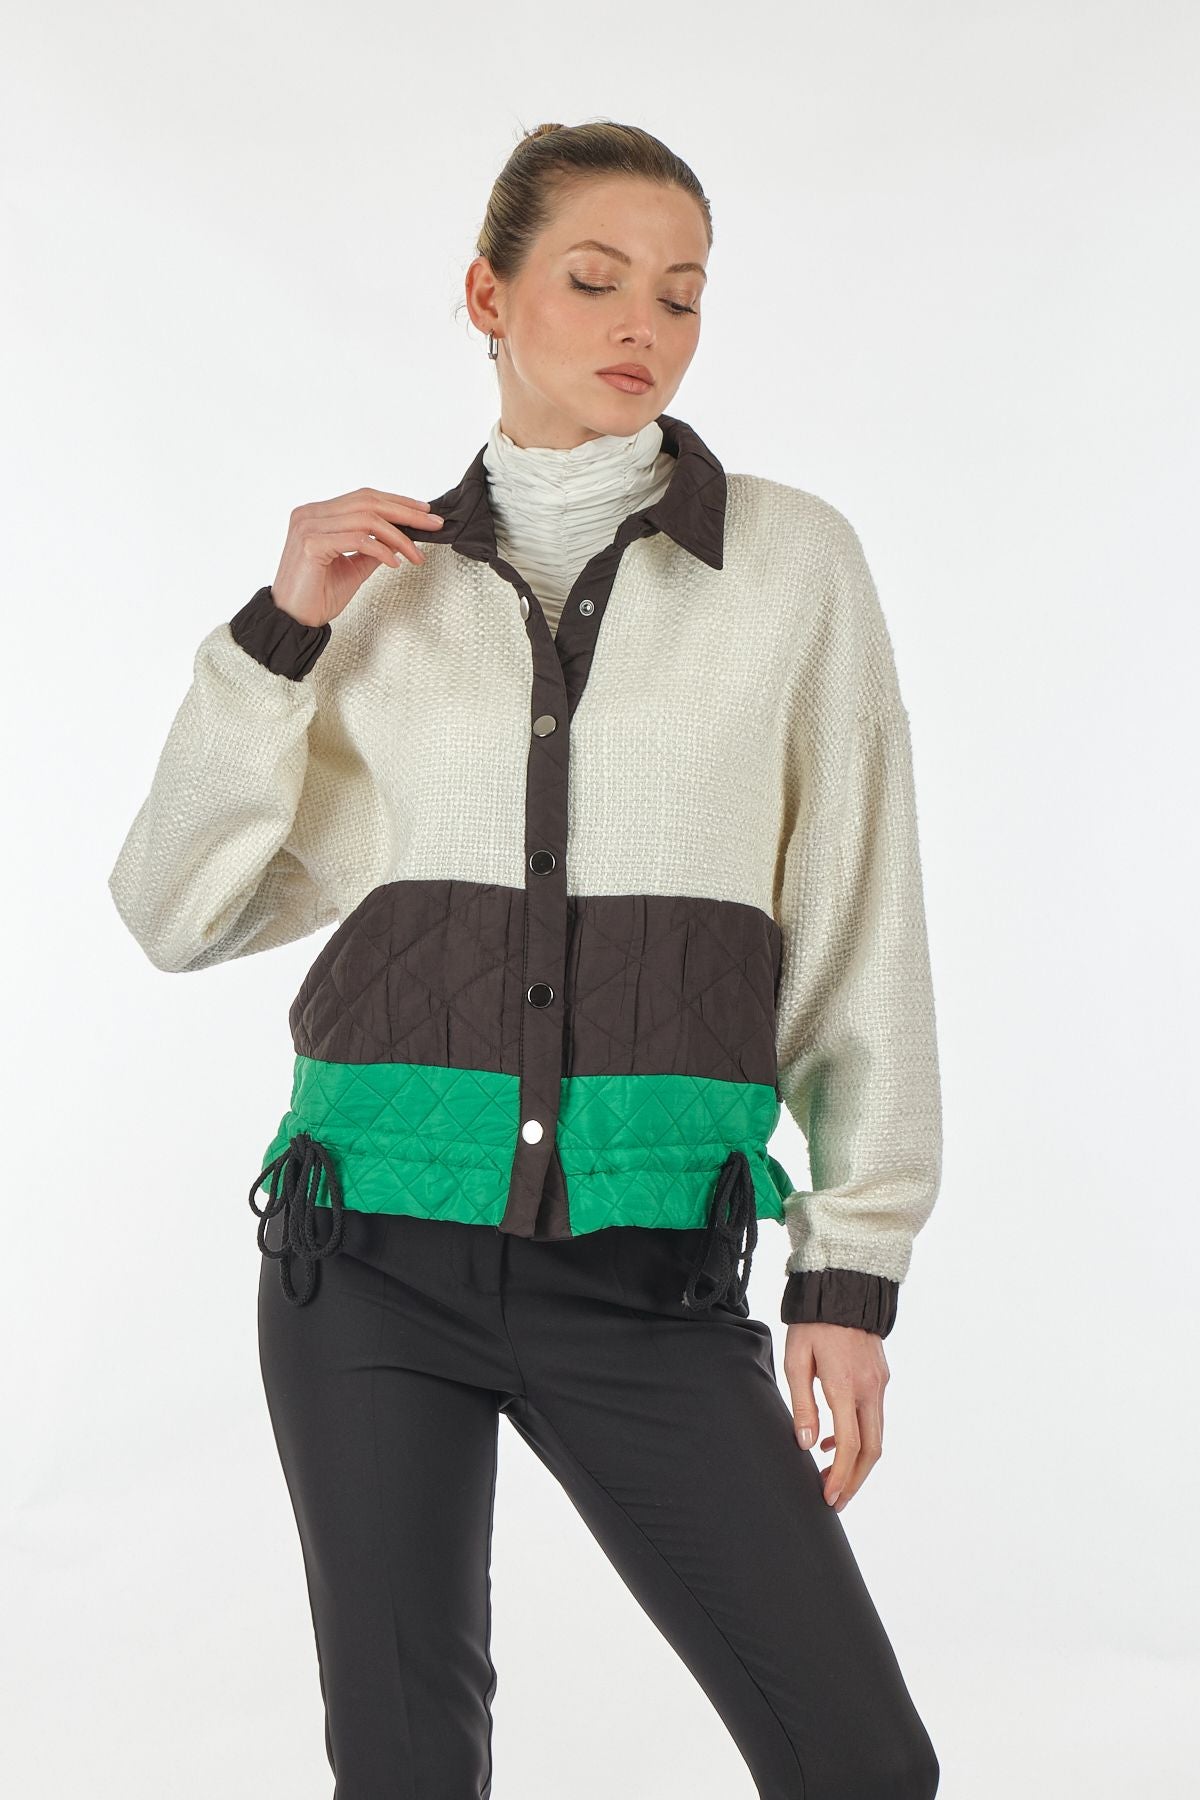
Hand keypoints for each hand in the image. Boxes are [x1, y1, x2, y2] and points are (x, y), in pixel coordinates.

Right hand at [271, 488, 444, 627]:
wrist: (293, 621)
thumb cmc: (316, 597)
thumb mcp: (352, 569)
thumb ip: (373, 550)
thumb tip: (398, 540)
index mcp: (317, 514)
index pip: (363, 498)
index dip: (397, 502)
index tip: (423, 512)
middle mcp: (310, 514)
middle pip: (368, 502)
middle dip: (405, 512)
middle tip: (432, 524)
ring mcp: (309, 526)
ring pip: (366, 519)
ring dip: (399, 536)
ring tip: (416, 554)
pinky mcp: (311, 544)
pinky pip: (358, 539)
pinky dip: (381, 550)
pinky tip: (395, 563)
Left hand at [783, 1321, 888, 1512]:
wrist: (844, 1286)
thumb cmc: (813, 1323)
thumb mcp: (796, 1360)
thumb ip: (802, 1404)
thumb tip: (808, 1445)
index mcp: (845, 1386)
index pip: (850, 1446)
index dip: (841, 1476)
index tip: (829, 1497)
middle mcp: (870, 1388)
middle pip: (872, 1450)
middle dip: (855, 1480)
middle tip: (835, 1499)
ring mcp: (879, 1383)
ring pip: (877, 1435)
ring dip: (858, 1461)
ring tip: (830, 1474)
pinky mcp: (881, 1377)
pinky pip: (875, 1416)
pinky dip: (860, 1437)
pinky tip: (835, 1440)